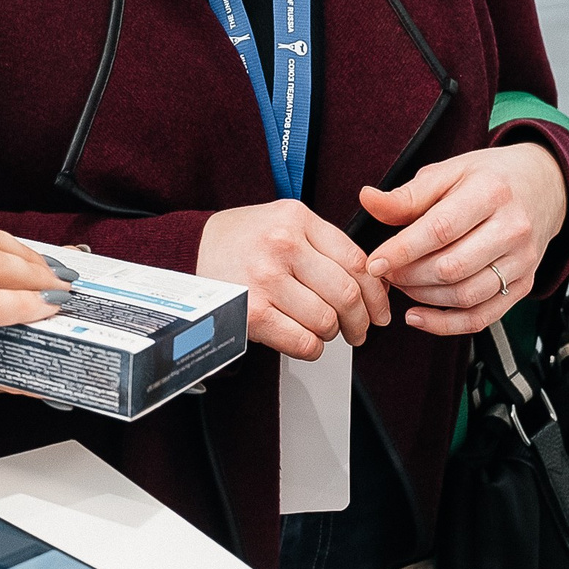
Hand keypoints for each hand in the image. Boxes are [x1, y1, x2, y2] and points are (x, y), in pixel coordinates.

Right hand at [198, 199, 390, 359]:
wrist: (189, 252)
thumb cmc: (242, 240)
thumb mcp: (284, 223)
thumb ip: (325, 245)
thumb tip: (373, 284)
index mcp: (296, 219)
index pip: (357, 260)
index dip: (376, 292)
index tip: (379, 308)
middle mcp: (282, 245)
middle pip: (346, 294)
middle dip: (361, 320)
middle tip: (360, 330)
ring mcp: (266, 279)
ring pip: (327, 321)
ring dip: (331, 334)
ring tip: (322, 330)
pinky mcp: (252, 312)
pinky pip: (303, 342)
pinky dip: (312, 348)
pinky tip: (305, 340)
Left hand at [358, 141, 567, 334]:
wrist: (543, 186)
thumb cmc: (491, 178)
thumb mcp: (449, 172)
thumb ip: (408, 195)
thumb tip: (368, 201)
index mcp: (491, 193)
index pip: (441, 229)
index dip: (402, 250)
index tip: (375, 262)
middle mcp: (512, 229)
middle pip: (452, 267)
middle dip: (408, 276)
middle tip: (385, 272)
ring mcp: (522, 261)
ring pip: (465, 295)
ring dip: (423, 297)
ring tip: (401, 285)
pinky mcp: (524, 285)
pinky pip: (482, 317)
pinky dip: (446, 324)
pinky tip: (420, 315)